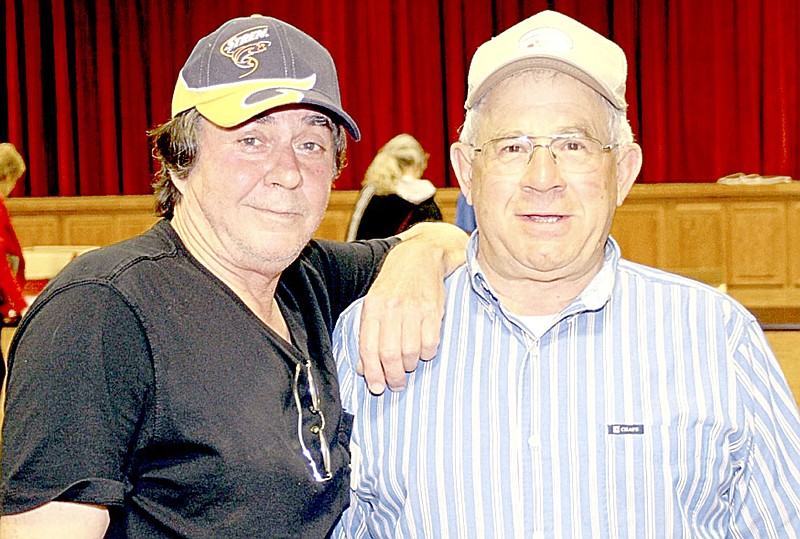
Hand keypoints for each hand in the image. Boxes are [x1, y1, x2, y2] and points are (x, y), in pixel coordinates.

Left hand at [357, 222, 466, 393]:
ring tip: (408, 366)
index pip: (369, 347)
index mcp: (373, 307)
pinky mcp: (434, 310)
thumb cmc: (394, 283)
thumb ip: (368, 334)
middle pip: (390, 354)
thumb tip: (363, 368)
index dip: (372, 373)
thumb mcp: (374, 303)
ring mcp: (414, 309)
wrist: (420, 256)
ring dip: (409, 366)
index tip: (377, 387)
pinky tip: (423, 350)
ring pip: (411, 352)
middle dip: (393, 376)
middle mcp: (392, 308)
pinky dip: (427, 354)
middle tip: (396, 384)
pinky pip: (430, 344)